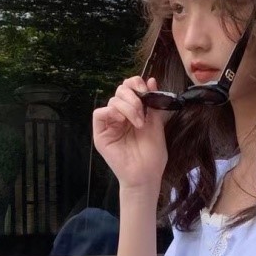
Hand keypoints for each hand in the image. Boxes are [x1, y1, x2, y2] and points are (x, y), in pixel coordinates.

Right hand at [92, 76, 169, 191]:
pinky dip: (112, 112)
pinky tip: (122, 121)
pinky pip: (99, 113)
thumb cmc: (152, 155)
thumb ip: (152, 103)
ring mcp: (110, 125)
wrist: (146, 176)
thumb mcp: (156, 124)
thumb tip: (150, 80)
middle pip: (120, 90)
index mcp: (133, 113)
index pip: (129, 88)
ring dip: (128, 107)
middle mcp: (120, 117)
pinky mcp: (100, 134)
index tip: (147, 91)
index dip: (136, 84)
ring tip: (138, 122)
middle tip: (143, 112)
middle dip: (133, 96)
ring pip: (112, 100)